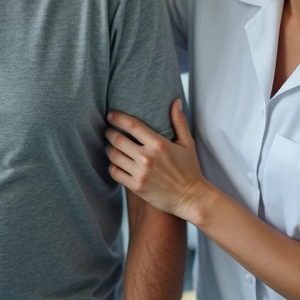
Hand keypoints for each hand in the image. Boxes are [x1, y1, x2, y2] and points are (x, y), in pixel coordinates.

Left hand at [106, 99, 207, 220]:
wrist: (191, 198)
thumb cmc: (190, 169)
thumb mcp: (187, 143)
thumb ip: (179, 121)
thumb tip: (176, 101)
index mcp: (159, 143)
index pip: (132, 125)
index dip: (117, 118)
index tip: (110, 115)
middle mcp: (147, 157)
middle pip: (118, 140)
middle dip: (109, 133)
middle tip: (108, 131)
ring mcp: (140, 173)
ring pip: (114, 156)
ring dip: (109, 149)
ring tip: (111, 146)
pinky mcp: (136, 186)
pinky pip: (115, 173)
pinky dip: (112, 166)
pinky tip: (116, 163)